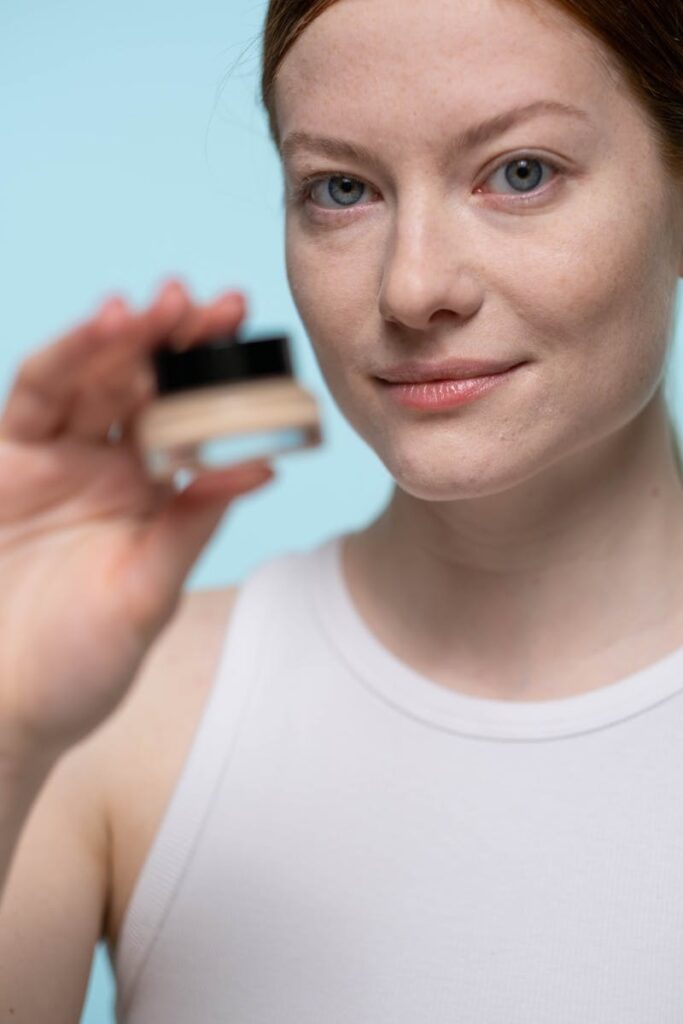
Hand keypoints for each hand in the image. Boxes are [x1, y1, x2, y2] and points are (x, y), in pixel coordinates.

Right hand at [0, 279, 275, 764]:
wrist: (3, 703)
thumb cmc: (77, 663)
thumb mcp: (147, 593)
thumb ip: (190, 525)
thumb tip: (261, 467)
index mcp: (154, 497)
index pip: (192, 424)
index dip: (222, 384)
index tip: (261, 347)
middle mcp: (109, 468)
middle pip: (147, 388)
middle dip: (180, 344)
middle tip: (219, 307)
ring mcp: (57, 458)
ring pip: (94, 380)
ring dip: (126, 339)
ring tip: (162, 306)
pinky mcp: (9, 458)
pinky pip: (36, 395)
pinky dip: (67, 358)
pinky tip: (104, 325)